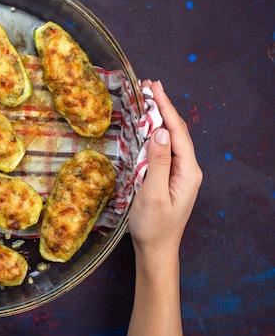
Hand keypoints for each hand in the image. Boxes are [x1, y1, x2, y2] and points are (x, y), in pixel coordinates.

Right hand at [129, 80, 202, 255]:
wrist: (156, 250)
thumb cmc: (153, 226)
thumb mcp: (153, 194)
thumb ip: (158, 162)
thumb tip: (158, 132)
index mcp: (188, 171)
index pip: (176, 132)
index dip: (165, 107)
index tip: (153, 87)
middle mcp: (187, 169)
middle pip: (176, 131)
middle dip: (164, 107)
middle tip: (148, 85)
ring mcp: (179, 173)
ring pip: (170, 138)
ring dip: (159, 117)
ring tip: (147, 98)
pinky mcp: (169, 177)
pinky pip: (163, 149)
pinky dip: (155, 132)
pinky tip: (147, 125)